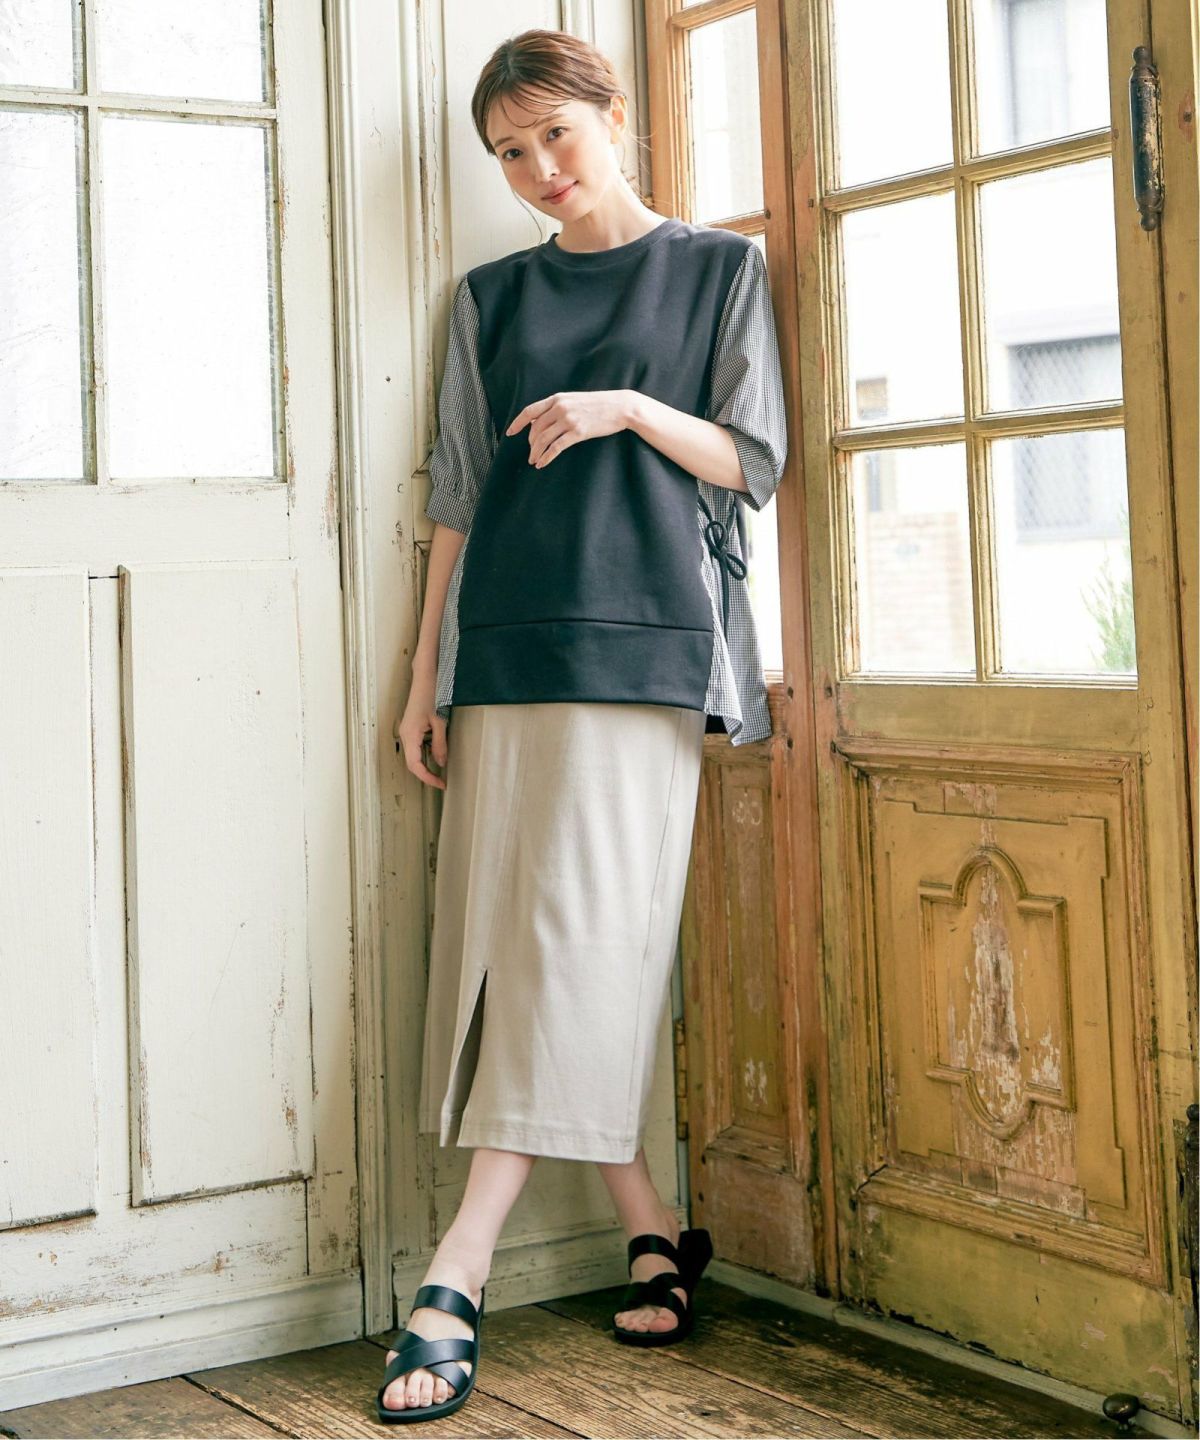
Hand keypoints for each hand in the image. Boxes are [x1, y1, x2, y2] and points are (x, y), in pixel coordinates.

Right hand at [395, 669, 447, 789]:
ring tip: (441, 771)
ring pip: (414, 755)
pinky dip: (426, 754)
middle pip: (412, 763)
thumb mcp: (440, 721)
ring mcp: (407, 730)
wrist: (426, 676)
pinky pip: (416, 746)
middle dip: (427, 774)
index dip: (427, 777)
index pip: (415, 765)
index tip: (440, 784)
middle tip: (442, 782)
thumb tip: (441, 763)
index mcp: (410, 734)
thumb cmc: (432, 694)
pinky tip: (437, 754)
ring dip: (426, 765)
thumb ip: (440, 744)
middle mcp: (405, 734)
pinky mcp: (412, 727)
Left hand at [506, 390, 631, 467]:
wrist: (620, 407)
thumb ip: (557, 408)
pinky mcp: (578, 432)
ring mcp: (569, 420)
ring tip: (534, 461)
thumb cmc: (598, 404)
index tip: (510, 433)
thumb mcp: (574, 400)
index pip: (530, 411)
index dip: (517, 423)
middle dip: (530, 443)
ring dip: (536, 453)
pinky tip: (542, 463)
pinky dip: (546, 457)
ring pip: (543, 439)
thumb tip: (539, 421)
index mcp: (557, 399)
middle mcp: (560, 408)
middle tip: (531, 453)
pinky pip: (556, 447)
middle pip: (535, 429)